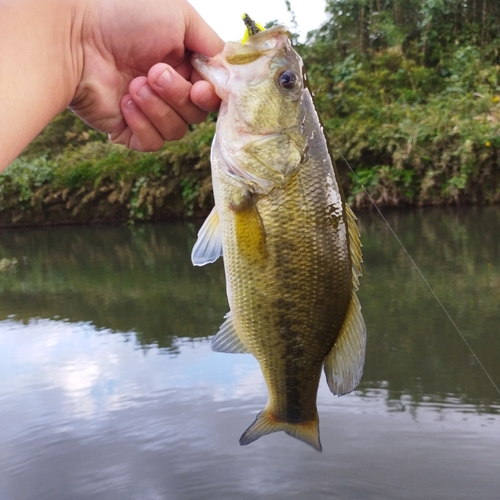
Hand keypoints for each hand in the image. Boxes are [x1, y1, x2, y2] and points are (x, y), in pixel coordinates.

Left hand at [72, 0, 223, 150]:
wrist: (74, 37)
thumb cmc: (124, 18)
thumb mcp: (179, 15)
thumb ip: (210, 41)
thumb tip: (225, 67)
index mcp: (182, 66)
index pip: (210, 94)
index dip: (210, 97)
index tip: (202, 88)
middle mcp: (168, 91)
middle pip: (196, 115)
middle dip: (178, 95)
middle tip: (154, 72)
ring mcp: (148, 112)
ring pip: (176, 131)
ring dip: (158, 108)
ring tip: (134, 85)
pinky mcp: (129, 131)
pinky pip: (152, 144)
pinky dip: (142, 124)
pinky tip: (124, 102)